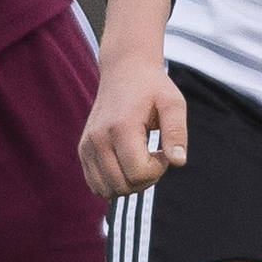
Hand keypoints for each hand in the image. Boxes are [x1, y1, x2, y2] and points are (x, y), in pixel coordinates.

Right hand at [79, 0, 187, 197]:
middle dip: (146, 179)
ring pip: (108, 191)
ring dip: (130, 184)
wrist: (123, 70)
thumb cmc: (152, 87)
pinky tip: (127, 165)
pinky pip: (96, 186)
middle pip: (124, 186)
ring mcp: (87, 146)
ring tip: (140, 161)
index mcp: (120, 127)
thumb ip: (177, 132)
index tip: (163, 150)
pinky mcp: (83, 151)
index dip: (159, 169)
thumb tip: (179, 162)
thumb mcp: (173, 103)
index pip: (139, 173)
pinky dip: (115, 184)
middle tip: (154, 155)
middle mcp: (98, 139)